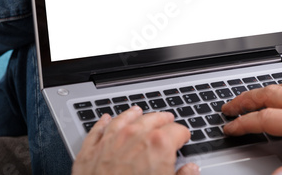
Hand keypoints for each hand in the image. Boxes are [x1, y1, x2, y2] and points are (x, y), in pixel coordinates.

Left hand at [72, 106, 199, 174]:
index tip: (183, 139)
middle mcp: (134, 136)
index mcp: (158, 145)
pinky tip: (106, 119)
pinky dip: (103, 123)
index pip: (177, 130)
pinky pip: (98, 130)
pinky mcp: (90, 150)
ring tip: (138, 111)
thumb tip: (191, 170)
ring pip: (124, 119)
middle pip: (152, 119)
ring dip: (133, 114)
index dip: (182, 135)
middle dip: (162, 120)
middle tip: (167, 121)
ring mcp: (110, 141)